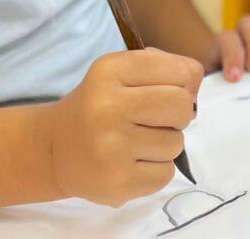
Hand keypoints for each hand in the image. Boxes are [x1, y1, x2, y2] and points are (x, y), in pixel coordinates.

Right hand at [45, 49, 201, 206]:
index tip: (169, 91)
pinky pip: (166, 174)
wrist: (55, 149)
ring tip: (137, 142)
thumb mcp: (120, 71)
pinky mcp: (118, 182)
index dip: (186, 84)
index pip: (182, 72)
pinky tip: (132, 162)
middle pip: (182, 106)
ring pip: (177, 143)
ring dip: (166, 144)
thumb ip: (162, 67)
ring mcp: (111, 147)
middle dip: (178, 114)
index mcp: (110, 70)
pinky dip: (156, 169)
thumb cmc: (99, 105)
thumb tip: (195, 84)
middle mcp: (107, 107)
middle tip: (157, 119)